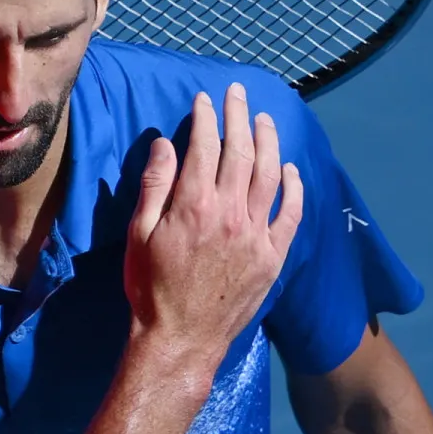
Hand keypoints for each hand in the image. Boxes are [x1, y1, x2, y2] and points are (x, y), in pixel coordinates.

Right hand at [125, 82, 302, 366]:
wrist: (181, 338)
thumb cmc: (150, 288)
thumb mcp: (139, 234)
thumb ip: (154, 186)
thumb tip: (165, 144)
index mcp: (193, 204)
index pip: (205, 147)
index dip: (205, 118)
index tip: (205, 100)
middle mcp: (230, 212)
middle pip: (240, 151)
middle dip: (239, 117)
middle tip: (238, 95)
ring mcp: (256, 233)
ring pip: (269, 174)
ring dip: (268, 142)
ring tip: (265, 120)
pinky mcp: (273, 255)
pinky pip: (291, 212)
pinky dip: (293, 186)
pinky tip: (291, 169)